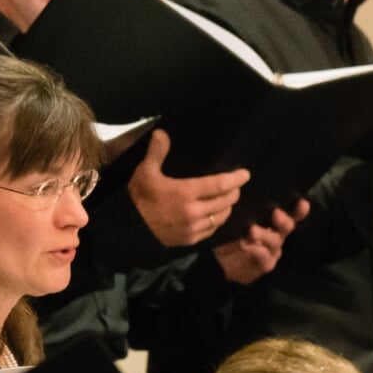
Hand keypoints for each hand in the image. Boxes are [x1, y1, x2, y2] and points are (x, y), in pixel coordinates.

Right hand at [129, 130, 249, 246]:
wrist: (127, 230)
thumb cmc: (138, 198)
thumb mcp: (145, 173)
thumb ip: (157, 153)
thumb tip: (162, 132)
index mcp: (186, 193)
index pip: (220, 184)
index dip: (236, 179)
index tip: (245, 174)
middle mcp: (194, 212)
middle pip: (225, 201)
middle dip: (234, 192)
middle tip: (235, 185)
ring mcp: (193, 228)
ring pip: (221, 217)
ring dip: (227, 207)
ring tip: (227, 199)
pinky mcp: (190, 240)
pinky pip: (211, 230)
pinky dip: (216, 221)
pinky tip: (214, 215)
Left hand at [214, 200, 308, 284]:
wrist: (222, 261)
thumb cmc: (234, 235)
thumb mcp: (240, 220)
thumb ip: (250, 210)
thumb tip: (250, 192)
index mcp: (276, 224)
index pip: (292, 215)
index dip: (299, 210)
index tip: (303, 203)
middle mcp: (278, 236)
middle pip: (287, 227)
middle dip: (283, 220)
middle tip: (275, 213)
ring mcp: (273, 252)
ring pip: (275, 241)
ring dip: (264, 235)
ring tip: (252, 230)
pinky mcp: (265, 265)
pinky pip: (264, 257)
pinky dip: (256, 250)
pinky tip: (247, 245)